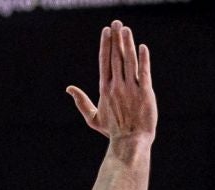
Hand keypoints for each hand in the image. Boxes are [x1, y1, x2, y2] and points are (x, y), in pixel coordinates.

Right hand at [67, 21, 155, 143]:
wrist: (130, 142)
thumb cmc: (112, 132)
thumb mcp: (93, 118)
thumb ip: (82, 102)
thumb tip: (69, 89)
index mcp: (105, 89)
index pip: (104, 61)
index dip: (105, 44)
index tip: (106, 31)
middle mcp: (117, 86)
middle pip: (116, 57)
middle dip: (116, 38)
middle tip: (116, 22)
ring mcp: (131, 89)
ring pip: (129, 61)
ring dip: (127, 43)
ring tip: (126, 29)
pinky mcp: (145, 93)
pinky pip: (144, 72)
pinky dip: (143, 59)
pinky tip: (142, 47)